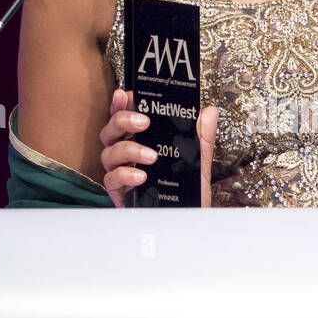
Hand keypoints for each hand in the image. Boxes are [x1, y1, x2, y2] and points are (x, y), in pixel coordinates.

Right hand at [99, 88, 217, 208]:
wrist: (188, 223)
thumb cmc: (188, 192)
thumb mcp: (198, 161)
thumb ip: (202, 136)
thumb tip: (209, 111)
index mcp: (141, 143)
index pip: (124, 120)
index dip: (120, 105)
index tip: (124, 94)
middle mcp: (127, 157)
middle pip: (110, 132)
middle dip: (122, 121)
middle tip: (144, 122)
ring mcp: (121, 175)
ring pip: (108, 154)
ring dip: (129, 150)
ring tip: (152, 156)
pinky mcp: (120, 194)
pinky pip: (111, 180)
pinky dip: (125, 175)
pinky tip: (141, 176)